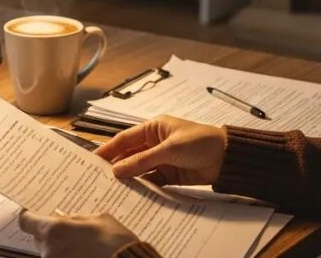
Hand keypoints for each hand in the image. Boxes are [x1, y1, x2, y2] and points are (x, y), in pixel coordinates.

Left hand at [18, 210, 137, 257]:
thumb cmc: (115, 244)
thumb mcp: (99, 220)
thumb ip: (77, 218)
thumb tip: (66, 218)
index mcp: (53, 230)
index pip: (26, 221)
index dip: (30, 216)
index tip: (35, 214)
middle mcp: (48, 250)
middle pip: (39, 238)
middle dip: (51, 234)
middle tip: (69, 231)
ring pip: (50, 252)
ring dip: (61, 248)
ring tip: (84, 247)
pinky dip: (68, 257)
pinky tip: (85, 255)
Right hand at [94, 115, 226, 185]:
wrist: (228, 158)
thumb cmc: (200, 142)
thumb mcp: (169, 149)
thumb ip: (142, 160)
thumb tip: (117, 170)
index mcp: (153, 128)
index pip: (125, 139)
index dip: (108, 148)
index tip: (92, 158)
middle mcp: (154, 143)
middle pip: (130, 155)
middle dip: (116, 165)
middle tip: (98, 177)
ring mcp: (162, 159)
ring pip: (139, 169)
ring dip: (129, 177)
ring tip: (112, 187)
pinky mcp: (169, 175)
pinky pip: (151, 180)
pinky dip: (143, 186)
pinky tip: (133, 193)